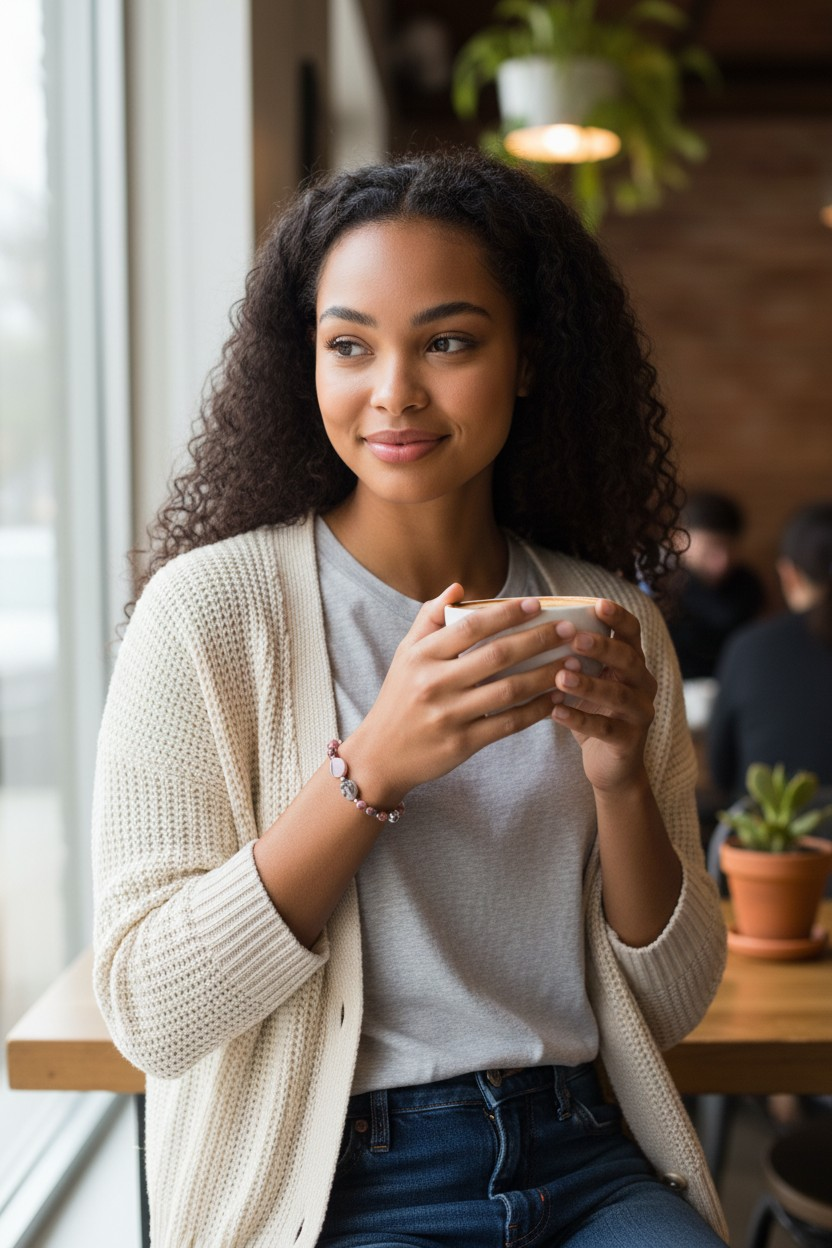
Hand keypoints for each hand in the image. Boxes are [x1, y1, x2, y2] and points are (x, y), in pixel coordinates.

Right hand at [343, 585, 571, 805]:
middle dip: (538, 640)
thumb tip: (458, 588)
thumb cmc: (398, 697)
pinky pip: (508, 724)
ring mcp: (449, 716)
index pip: (470, 627)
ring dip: (545, 675)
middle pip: (497, 656)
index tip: (537, 604)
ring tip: (572, 662)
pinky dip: (536, 710)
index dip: (506, 613)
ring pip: (509, 690)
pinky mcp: (462, 744)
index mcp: (421, 657)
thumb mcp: (405, 655)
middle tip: (568, 630)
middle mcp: (434, 684)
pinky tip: (556, 699)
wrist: (381, 755)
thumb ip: (429, 618)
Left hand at [549, 599, 656, 794]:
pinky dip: (580, 719)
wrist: (610, 766)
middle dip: (602, 647)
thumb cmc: (591, 712)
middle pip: (629, 659)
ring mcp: (640, 713)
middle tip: (574, 639)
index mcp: (632, 663)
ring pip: (619, 695)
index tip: (598, 604)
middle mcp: (643, 684)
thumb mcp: (586, 680)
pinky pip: (606, 728)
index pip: (631, 632)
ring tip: (561, 676)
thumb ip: (572, 656)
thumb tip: (529, 626)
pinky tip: (556, 712)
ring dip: (589, 684)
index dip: (618, 617)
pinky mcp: (630, 741)